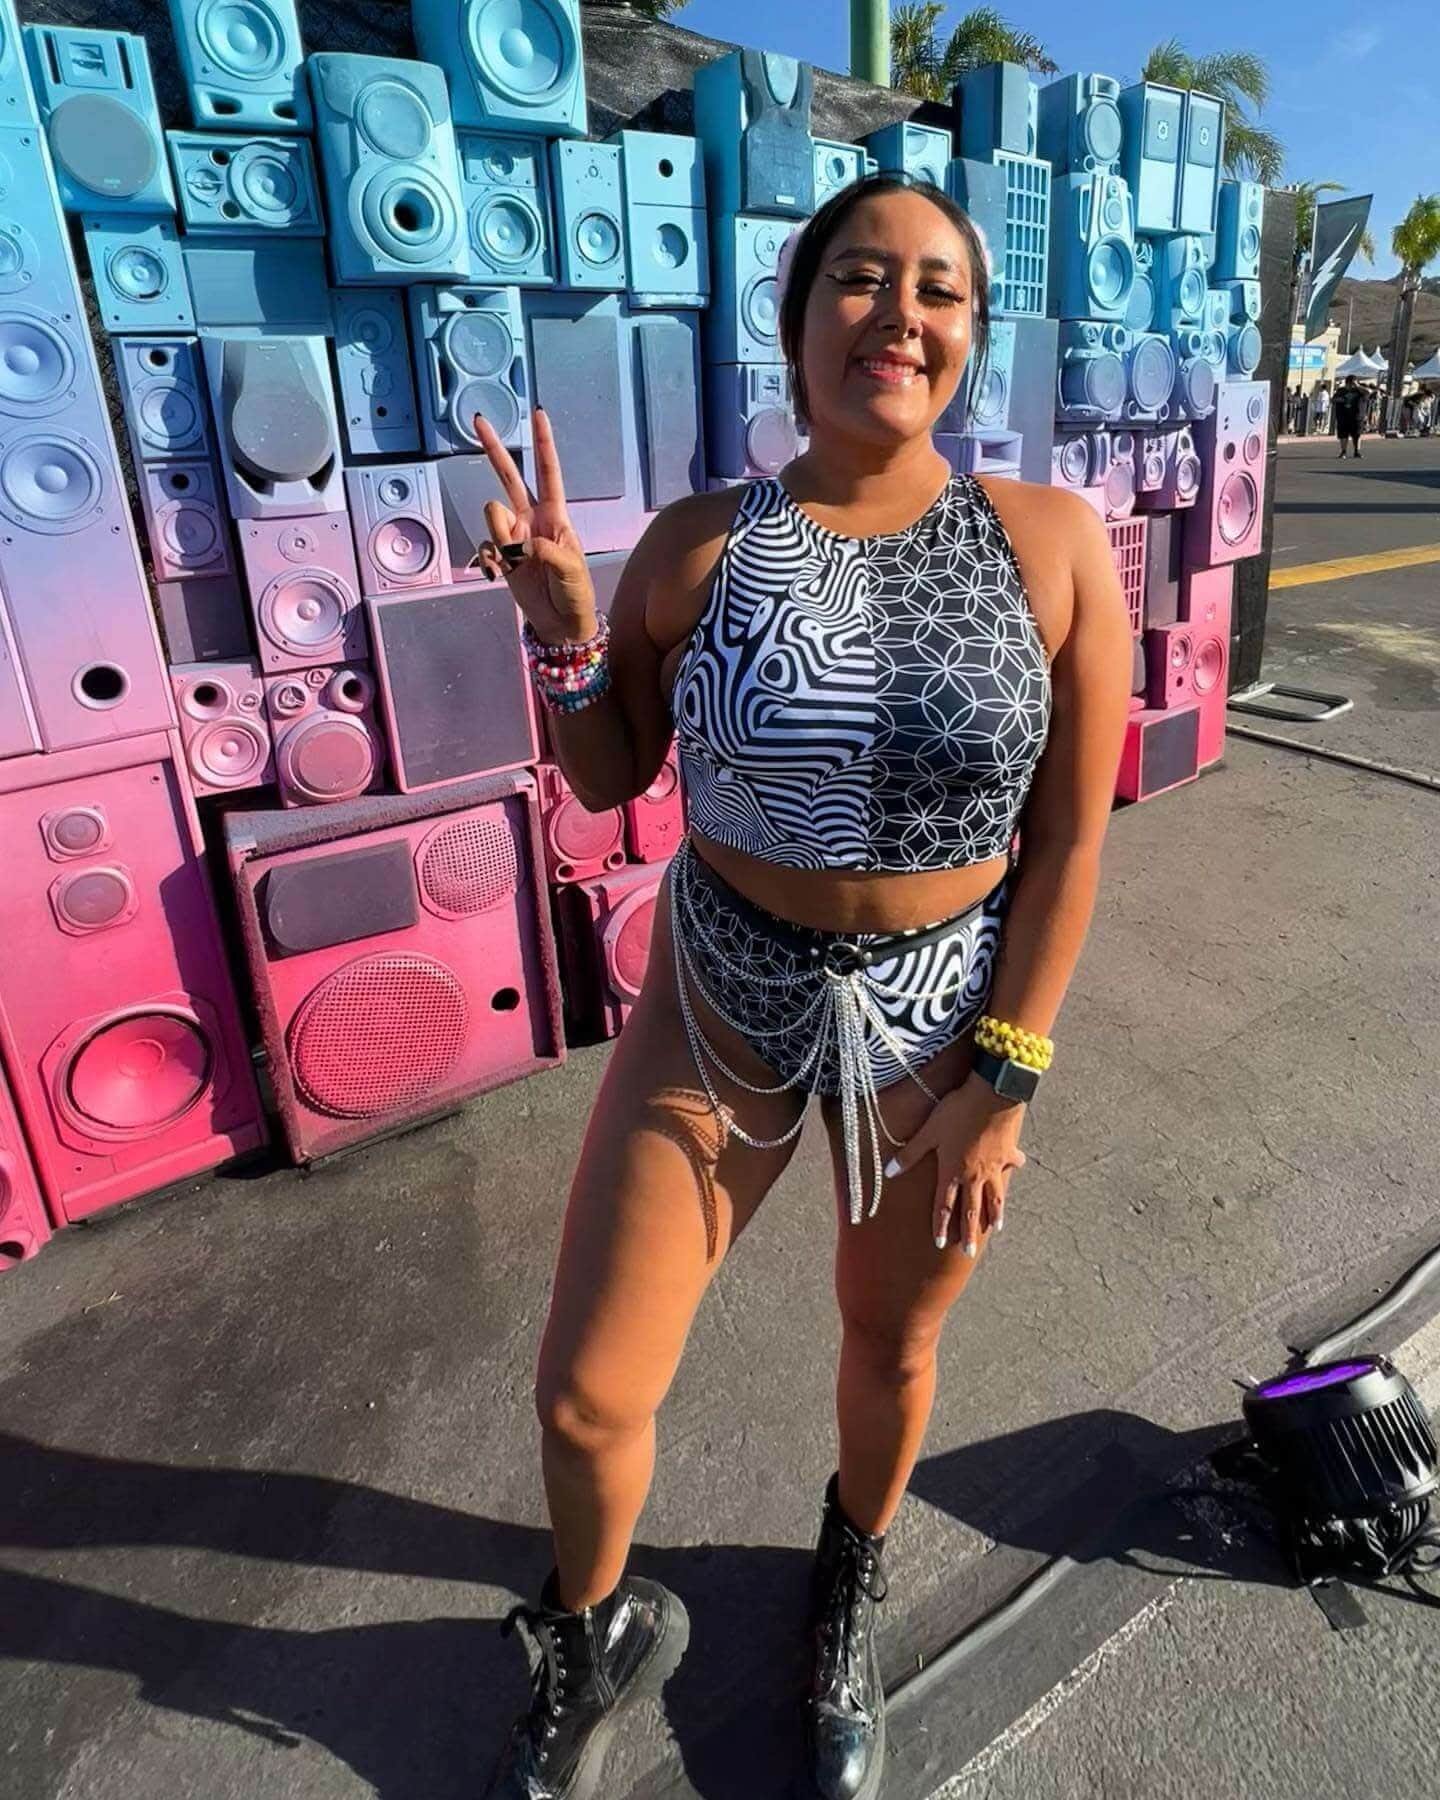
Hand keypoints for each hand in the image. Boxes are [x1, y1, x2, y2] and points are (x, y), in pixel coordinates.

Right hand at [471, 406, 597, 645]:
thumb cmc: (575, 594)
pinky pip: (484, 547)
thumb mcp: (571, 570)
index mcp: (555, 516)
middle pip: (509, 477)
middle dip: (494, 449)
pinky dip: (488, 560)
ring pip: (493, 516)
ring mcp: (514, 537)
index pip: (548, 473)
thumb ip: (546, 550)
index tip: (538, 416)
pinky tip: (498, 574)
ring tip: (517, 561)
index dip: (543, 444)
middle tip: (479, 420)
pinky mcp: (501, 557)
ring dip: (500, 536)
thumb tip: (519, 542)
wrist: (562, 626)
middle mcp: (532, 520)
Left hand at [884, 1074, 1026, 1254]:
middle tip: (970, 1252)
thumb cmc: (956, 1112)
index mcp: (952, 1172)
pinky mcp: (1007, 1153)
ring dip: (995, 1213)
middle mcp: (974, 1175)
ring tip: (997, 1227)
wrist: (991, 1095)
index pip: (944, 1205)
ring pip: (995, 1196)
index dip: (941, 1225)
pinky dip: (1014, 1168)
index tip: (941, 1244)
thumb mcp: (928, 1131)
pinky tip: (1018, 1168)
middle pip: (971, 1210)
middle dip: (969, 1233)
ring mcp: (993, 1167)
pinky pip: (1011, 1165)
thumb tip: (888, 1172)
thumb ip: (910, 1154)